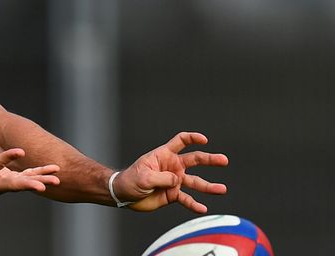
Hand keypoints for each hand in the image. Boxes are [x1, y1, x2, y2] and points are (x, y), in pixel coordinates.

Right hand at [0, 132, 60, 194]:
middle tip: (41, 187)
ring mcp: (7, 183)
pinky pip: (29, 178)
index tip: (20, 151)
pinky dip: (41, 175)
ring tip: (56, 180)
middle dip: (28, 185)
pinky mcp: (14, 181)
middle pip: (14, 184)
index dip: (7, 158)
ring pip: (25, 182)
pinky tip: (54, 171)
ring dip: (41, 181)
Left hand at [114, 132, 228, 212]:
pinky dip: (195, 204)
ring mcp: (174, 180)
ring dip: (209, 186)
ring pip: (196, 181)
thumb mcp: (144, 177)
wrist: (124, 195)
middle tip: (224, 160)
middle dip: (209, 159)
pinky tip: (203, 208)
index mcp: (164, 155)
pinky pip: (187, 199)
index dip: (192, 138)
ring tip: (221, 189)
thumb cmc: (131, 180)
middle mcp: (172, 166)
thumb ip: (162, 177)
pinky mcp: (173, 194)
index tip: (204, 140)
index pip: (181, 141)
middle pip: (194, 159)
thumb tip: (177, 180)